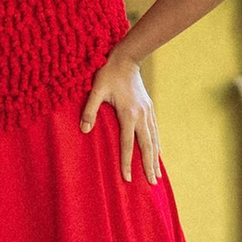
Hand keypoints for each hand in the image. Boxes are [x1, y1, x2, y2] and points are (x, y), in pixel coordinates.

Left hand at [80, 52, 160, 182]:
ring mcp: (148, 112)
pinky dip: (157, 144)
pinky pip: (155, 131)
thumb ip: (90, 110)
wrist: (126, 58)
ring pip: (154, 140)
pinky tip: (157, 153)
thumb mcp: (96, 90)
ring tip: (157, 175)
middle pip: (147, 146)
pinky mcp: (149, 108)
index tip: (127, 179)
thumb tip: (84, 130)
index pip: (128, 144)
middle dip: (148, 166)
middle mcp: (141, 115)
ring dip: (155, 158)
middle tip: (152, 184)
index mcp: (128, 114)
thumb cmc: (108, 73)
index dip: (127, 163)